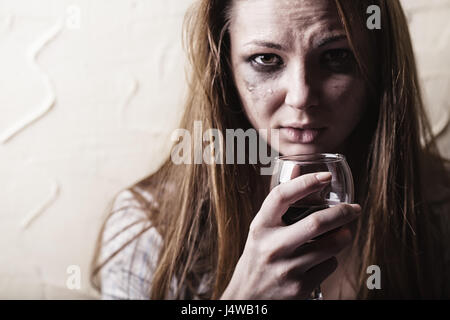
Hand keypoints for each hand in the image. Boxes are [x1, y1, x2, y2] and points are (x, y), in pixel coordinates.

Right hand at [220, 172, 360, 299]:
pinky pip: (329, 266)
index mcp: (260, 227)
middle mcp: (272, 246)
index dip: (305, 183)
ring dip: (344, 237)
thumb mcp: (261, 228)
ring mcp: (287, 269)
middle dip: (342, 212)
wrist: (249, 296)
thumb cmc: (258, 255)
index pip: (282, 197)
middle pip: (316, 223)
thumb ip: (280, 201)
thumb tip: (297, 167)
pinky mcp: (300, 288)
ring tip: (345, 232)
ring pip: (330, 246)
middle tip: (354, 208)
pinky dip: (332, 259)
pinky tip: (322, 259)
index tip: (326, 177)